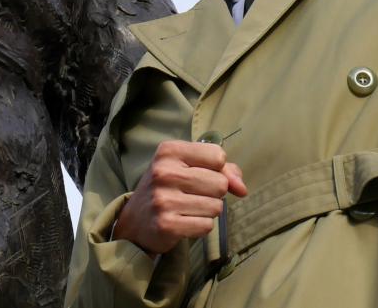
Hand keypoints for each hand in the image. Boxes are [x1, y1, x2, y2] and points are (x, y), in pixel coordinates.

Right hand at [112, 140, 247, 255]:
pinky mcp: (167, 225)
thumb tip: (242, 189)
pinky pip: (206, 226)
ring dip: (208, 211)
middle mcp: (164, 172)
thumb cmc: (167, 189)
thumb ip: (222, 170)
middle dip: (214, 193)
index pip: (218, 155)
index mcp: (169, 151)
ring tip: (188, 209)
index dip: (218, 169)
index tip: (202, 175)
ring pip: (216, 206)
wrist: (135, 222)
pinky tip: (185, 222)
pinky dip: (201, 226)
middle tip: (193, 195)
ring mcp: (164, 199)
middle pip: (220, 183)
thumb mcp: (187, 167)